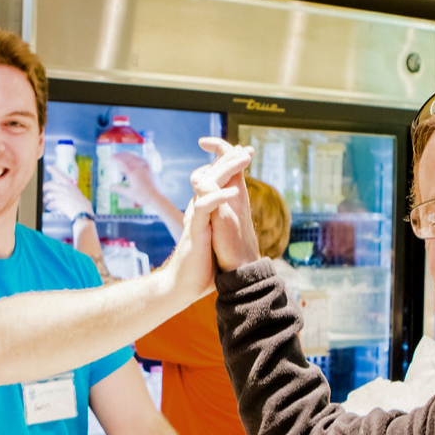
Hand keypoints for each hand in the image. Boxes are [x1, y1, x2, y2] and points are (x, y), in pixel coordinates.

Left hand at [43, 165, 92, 218]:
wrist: (84, 214)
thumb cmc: (84, 207)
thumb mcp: (79, 196)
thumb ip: (73, 193)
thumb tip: (70, 193)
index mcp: (70, 186)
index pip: (60, 176)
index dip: (53, 170)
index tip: (47, 166)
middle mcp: (65, 188)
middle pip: (50, 184)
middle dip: (45, 187)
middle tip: (44, 190)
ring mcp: (62, 195)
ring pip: (49, 194)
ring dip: (46, 198)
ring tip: (46, 202)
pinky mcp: (59, 202)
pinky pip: (50, 203)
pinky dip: (49, 205)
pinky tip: (49, 207)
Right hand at [112, 151, 159, 207]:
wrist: (156, 197)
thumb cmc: (142, 196)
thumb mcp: (129, 193)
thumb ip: (119, 189)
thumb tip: (110, 187)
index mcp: (132, 172)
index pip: (122, 161)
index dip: (116, 157)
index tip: (111, 156)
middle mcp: (139, 167)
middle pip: (128, 157)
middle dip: (121, 155)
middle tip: (116, 155)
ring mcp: (145, 167)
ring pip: (135, 157)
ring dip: (128, 155)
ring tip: (124, 155)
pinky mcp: (150, 169)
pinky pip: (142, 160)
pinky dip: (137, 157)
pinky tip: (135, 158)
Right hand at [156, 139, 253, 301]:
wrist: (186, 285)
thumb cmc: (203, 266)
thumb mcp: (219, 240)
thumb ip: (225, 227)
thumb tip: (241, 226)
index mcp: (206, 209)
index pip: (216, 178)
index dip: (229, 164)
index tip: (246, 153)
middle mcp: (200, 208)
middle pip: (212, 174)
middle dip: (230, 158)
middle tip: (248, 150)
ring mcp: (197, 217)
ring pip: (208, 183)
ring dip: (227, 168)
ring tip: (245, 160)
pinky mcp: (195, 229)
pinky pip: (205, 207)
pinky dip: (219, 197)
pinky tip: (233, 192)